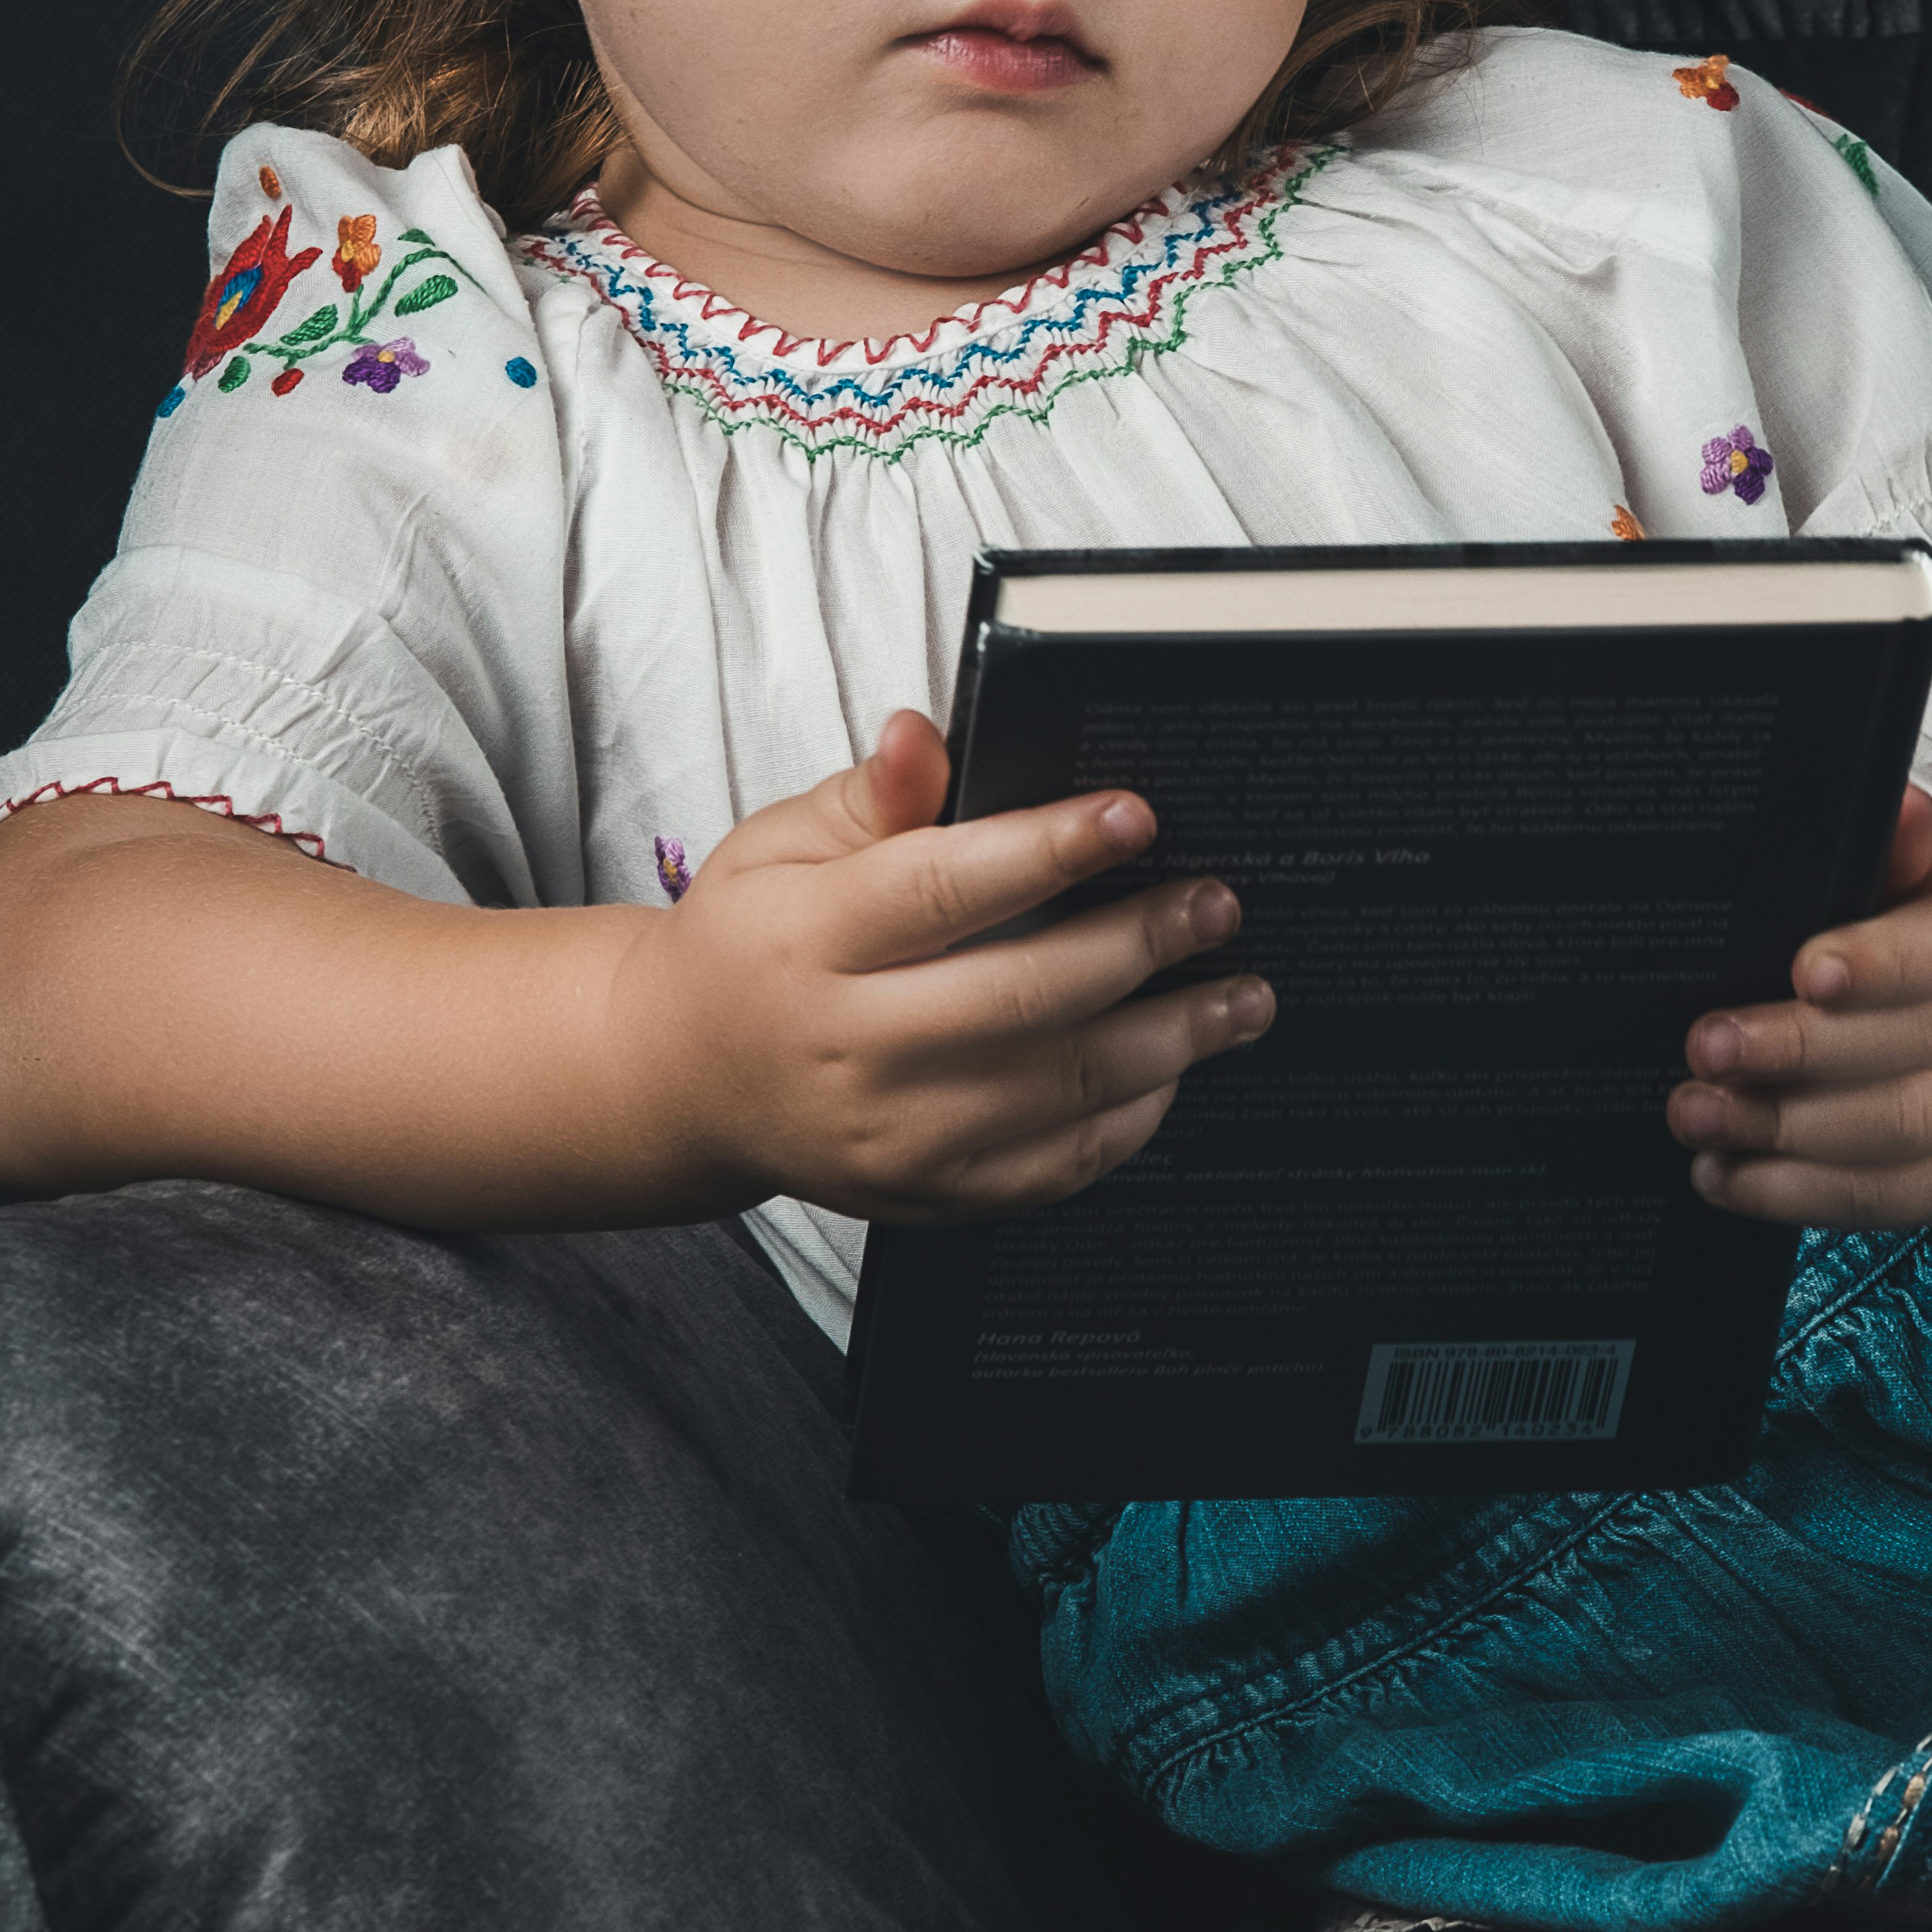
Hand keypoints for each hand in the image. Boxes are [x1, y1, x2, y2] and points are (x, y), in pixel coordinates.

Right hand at [614, 708, 1271, 1221]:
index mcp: (806, 944)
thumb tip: (926, 734)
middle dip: (1138, 945)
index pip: (942, 889)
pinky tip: (1174, 1066)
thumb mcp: (779, 848)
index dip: (1048, 850)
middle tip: (1215, 904)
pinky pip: (1055, 1166)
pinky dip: (1131, 1116)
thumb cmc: (752, 943)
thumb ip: (870, 798)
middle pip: (1022, 994)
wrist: (690, 1080)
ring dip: (1170, 1039)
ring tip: (1241, 994)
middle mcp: (847, 1050)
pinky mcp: (926, 1197)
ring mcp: (891, 1136)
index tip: (1136, 816)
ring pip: (1058, 1087)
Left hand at [1667, 788, 1931, 1227]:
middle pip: (1915, 1048)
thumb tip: (1899, 808)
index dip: (1881, 965)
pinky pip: (1882, 1201)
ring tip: (1695, 1115)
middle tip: (1705, 1048)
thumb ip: (1890, 845)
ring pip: (1898, 1133)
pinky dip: (1795, 1195)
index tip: (1802, 971)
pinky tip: (1722, 1175)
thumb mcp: (1901, 868)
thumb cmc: (1901, 919)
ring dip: (1786, 1132)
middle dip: (1801, 1054)